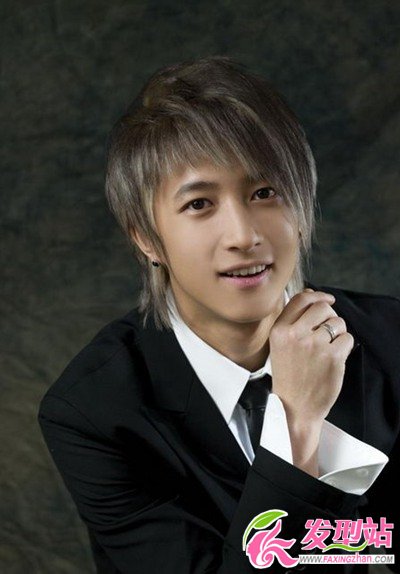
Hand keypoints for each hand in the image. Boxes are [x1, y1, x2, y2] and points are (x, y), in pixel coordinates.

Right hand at [269, 289, 353, 474]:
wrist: (294, 408)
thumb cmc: (288, 376)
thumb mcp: (279, 345)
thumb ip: (292, 320)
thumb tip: (310, 295)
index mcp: (279, 330)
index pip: (301, 299)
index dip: (317, 295)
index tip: (327, 299)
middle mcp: (295, 335)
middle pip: (323, 307)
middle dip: (330, 315)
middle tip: (328, 329)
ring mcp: (314, 345)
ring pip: (338, 322)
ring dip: (338, 332)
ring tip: (329, 347)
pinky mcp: (332, 357)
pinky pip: (347, 338)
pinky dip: (345, 346)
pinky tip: (335, 357)